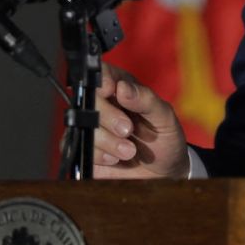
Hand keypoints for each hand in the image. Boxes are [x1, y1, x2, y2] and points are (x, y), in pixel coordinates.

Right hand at [93, 61, 189, 179]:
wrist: (163, 171)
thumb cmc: (164, 137)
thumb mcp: (164, 117)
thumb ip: (146, 100)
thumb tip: (123, 88)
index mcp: (120, 87)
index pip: (100, 74)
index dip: (101, 80)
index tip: (109, 90)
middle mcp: (102, 105)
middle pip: (88, 100)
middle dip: (108, 116)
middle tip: (128, 130)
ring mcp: (92, 128)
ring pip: (83, 126)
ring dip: (107, 141)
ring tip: (130, 151)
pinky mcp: (86, 150)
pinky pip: (80, 148)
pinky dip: (99, 155)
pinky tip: (116, 159)